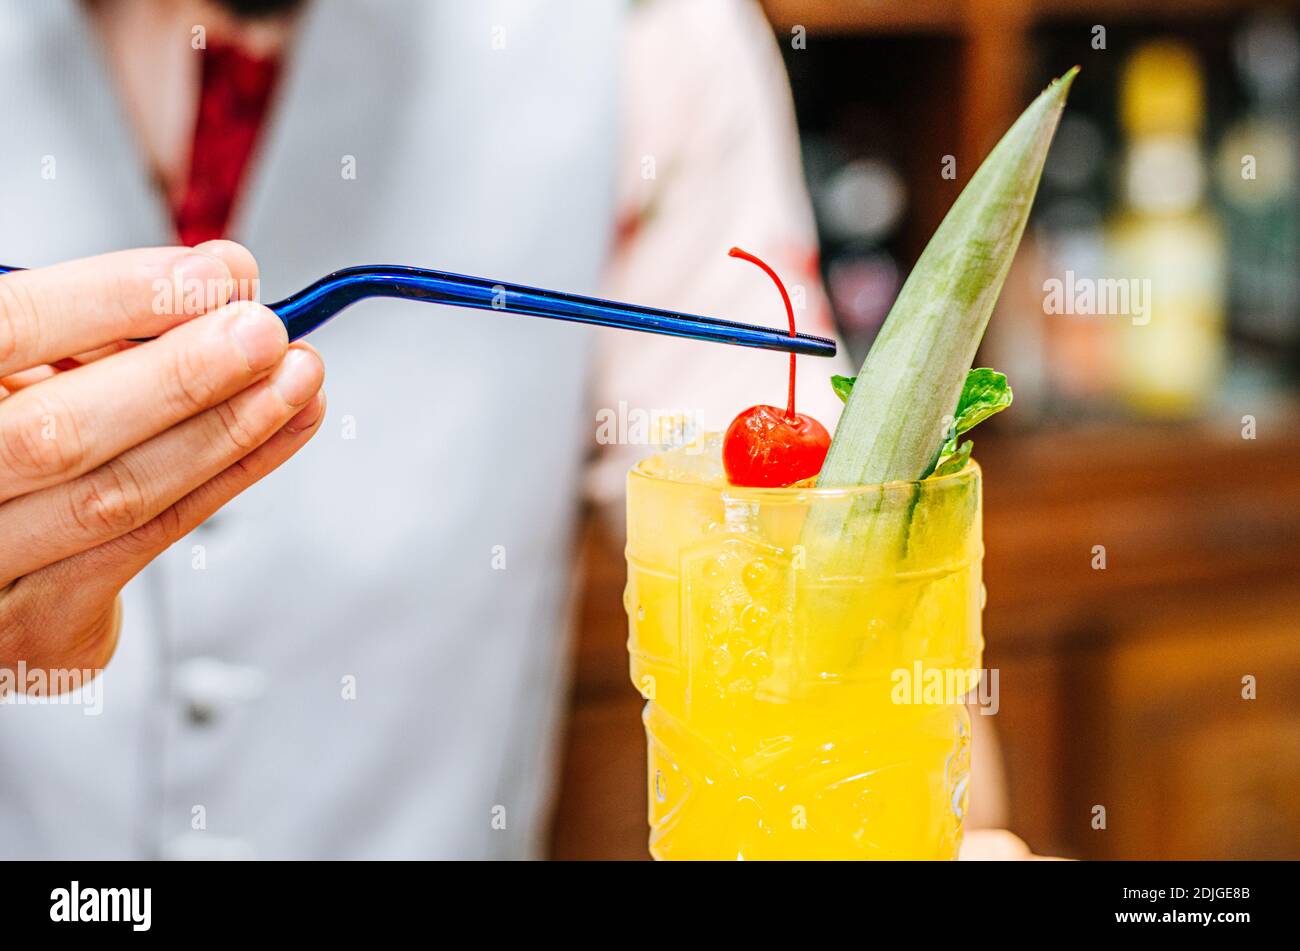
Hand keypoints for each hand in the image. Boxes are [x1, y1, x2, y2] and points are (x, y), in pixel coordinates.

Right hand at [0, 242, 324, 692]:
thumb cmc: (10, 438)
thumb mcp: (27, 370)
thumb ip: (95, 331)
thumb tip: (218, 282)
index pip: (11, 330)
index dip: (113, 298)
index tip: (211, 274)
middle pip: (61, 431)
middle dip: (181, 375)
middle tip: (265, 331)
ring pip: (119, 495)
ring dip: (228, 429)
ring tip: (297, 378)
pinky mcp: (41, 622)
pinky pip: (155, 537)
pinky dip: (232, 473)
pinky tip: (285, 427)